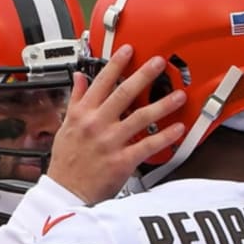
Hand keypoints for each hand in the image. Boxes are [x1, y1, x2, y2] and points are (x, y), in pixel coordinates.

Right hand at [46, 45, 186, 204]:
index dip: (116, 64)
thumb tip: (78, 79)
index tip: (128, 50)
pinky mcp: (122, 161)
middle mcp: (97, 124)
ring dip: (162, 105)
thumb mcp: (64, 127)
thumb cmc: (66, 163)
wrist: (66, 193)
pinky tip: (177, 129)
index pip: (101, 82)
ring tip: (178, 96)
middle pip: (124, 93)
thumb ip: (75, 101)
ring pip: (140, 117)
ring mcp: (110, 142)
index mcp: (82, 114)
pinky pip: (147, 145)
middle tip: (159, 63)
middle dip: (144, 75)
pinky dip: (164, 137)